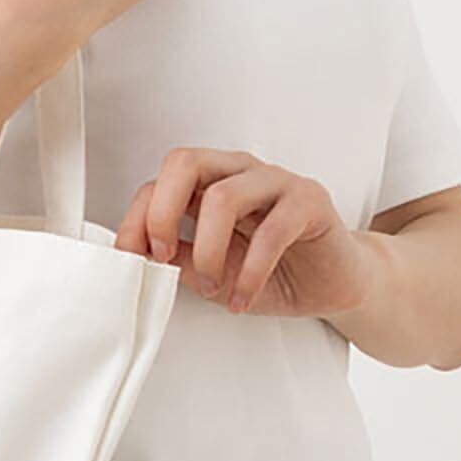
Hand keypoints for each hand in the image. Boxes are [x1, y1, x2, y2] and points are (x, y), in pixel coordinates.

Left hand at [114, 148, 373, 317]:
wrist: (330, 285)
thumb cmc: (270, 272)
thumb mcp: (210, 273)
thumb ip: (178, 259)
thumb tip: (139, 259)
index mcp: (209, 183)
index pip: (158, 183)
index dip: (137, 219)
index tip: (131, 258)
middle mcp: (238, 172)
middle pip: (185, 163)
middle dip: (162, 213)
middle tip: (164, 257)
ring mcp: (275, 181)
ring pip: (223, 196)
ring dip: (208, 252)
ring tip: (211, 288)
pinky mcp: (309, 201)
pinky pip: (271, 231)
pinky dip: (250, 272)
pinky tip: (244, 298)